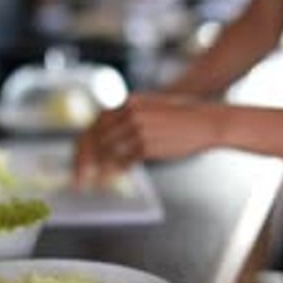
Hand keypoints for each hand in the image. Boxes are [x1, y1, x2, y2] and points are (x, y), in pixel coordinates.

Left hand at [73, 93, 224, 184]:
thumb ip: (131, 115)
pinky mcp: (148, 145)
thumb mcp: (152, 106)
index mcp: (130, 102)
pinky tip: (110, 179)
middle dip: (84, 159)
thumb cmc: (181, 117)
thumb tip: (110, 132)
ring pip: (108, 151)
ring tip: (89, 181)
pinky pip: (124, 161)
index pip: (97, 123)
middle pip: (98, 137)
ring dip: (97, 168)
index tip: (78, 156)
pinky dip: (114, 171)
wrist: (205, 121)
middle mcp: (131, 113)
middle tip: (77, 175)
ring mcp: (139, 129)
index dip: (84, 141)